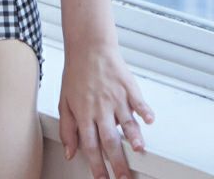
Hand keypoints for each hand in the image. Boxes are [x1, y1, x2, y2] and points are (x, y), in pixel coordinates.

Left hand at [59, 42, 154, 178]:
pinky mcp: (127, 86)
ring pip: (126, 121)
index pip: (90, 145)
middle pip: (110, 139)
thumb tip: (70, 152)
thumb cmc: (77, 73)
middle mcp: (100, 107)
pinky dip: (144, 110)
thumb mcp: (64, 101)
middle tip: (125, 177)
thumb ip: (67, 129)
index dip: (97, 165)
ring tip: (139, 150)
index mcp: (84, 113)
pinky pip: (138, 100)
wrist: (88, 46)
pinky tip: (149, 120)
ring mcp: (115, 96)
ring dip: (133, 136)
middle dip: (118, 161)